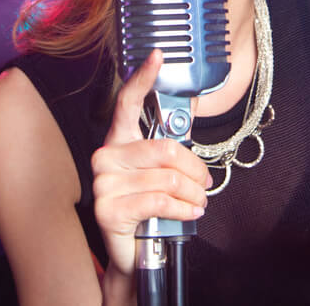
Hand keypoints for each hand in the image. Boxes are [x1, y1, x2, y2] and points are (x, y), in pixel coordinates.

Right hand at [91, 50, 210, 278]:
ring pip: (168, 177)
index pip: (127, 102)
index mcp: (118, 141)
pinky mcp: (108, 208)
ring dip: (194, 194)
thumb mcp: (157, 173)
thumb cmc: (147, 208)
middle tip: (206, 183)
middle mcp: (105, 156)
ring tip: (198, 202)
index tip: (158, 55)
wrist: (133, 254)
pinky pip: (161, 200)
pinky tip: (189, 212)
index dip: (143, 77)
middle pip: (165, 149)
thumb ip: (167, 149)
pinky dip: (184, 208)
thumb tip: (191, 119)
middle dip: (196, 169)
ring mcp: (103, 182)